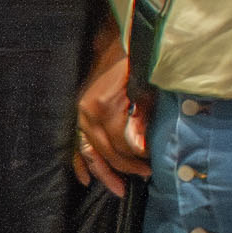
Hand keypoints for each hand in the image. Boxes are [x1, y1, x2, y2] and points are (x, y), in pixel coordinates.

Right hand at [71, 46, 148, 190]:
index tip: (155, 162)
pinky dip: (80, 164)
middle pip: (108, 152)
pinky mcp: (77, 115)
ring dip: (106, 173)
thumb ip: (141, 119)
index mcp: (104, 107)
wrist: (114, 43)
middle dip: (128, 167)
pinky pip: (76, 146)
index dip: (140, 157)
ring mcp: (79, 115)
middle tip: (147, 174)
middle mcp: (87, 114)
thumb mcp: (144, 89)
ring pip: (91, 153)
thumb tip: (140, 148)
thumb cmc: (134, 64)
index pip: (122, 145)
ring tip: (121, 189)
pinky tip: (86, 180)